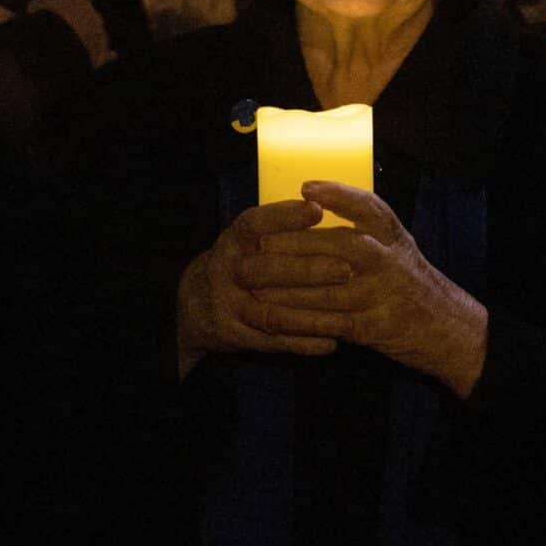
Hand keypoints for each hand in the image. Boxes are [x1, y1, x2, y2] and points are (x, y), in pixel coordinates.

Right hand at [175, 199, 349, 377]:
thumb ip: (281, 226)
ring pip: (273, 314)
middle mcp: (229, 270)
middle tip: (346, 269)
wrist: (196, 303)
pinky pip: (272, 342)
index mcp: (234, 241)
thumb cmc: (241, 261)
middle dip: (307, 270)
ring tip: (349, 318)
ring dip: (312, 318)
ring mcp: (230, 305)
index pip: (256, 223)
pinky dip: (301, 344)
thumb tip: (326, 201)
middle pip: (266, 270)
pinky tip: (330, 344)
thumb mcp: (249, 239)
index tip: (317, 209)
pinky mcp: (236, 335)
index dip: (285, 216)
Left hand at [248, 182, 488, 397]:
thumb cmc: (407, 281)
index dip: (338, 196)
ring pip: (327, 286)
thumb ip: (361, 228)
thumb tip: (308, 206)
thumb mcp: (395, 245)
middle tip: (258, 243)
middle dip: (295, 244)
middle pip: (340, 246)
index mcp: (393, 236)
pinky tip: (272, 315)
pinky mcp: (373, 327)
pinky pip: (328, 322)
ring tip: (253, 279)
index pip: (369, 207)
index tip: (306, 189)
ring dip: (286, 284)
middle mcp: (390, 261)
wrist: (443, 327)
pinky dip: (298, 319)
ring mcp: (382, 295)